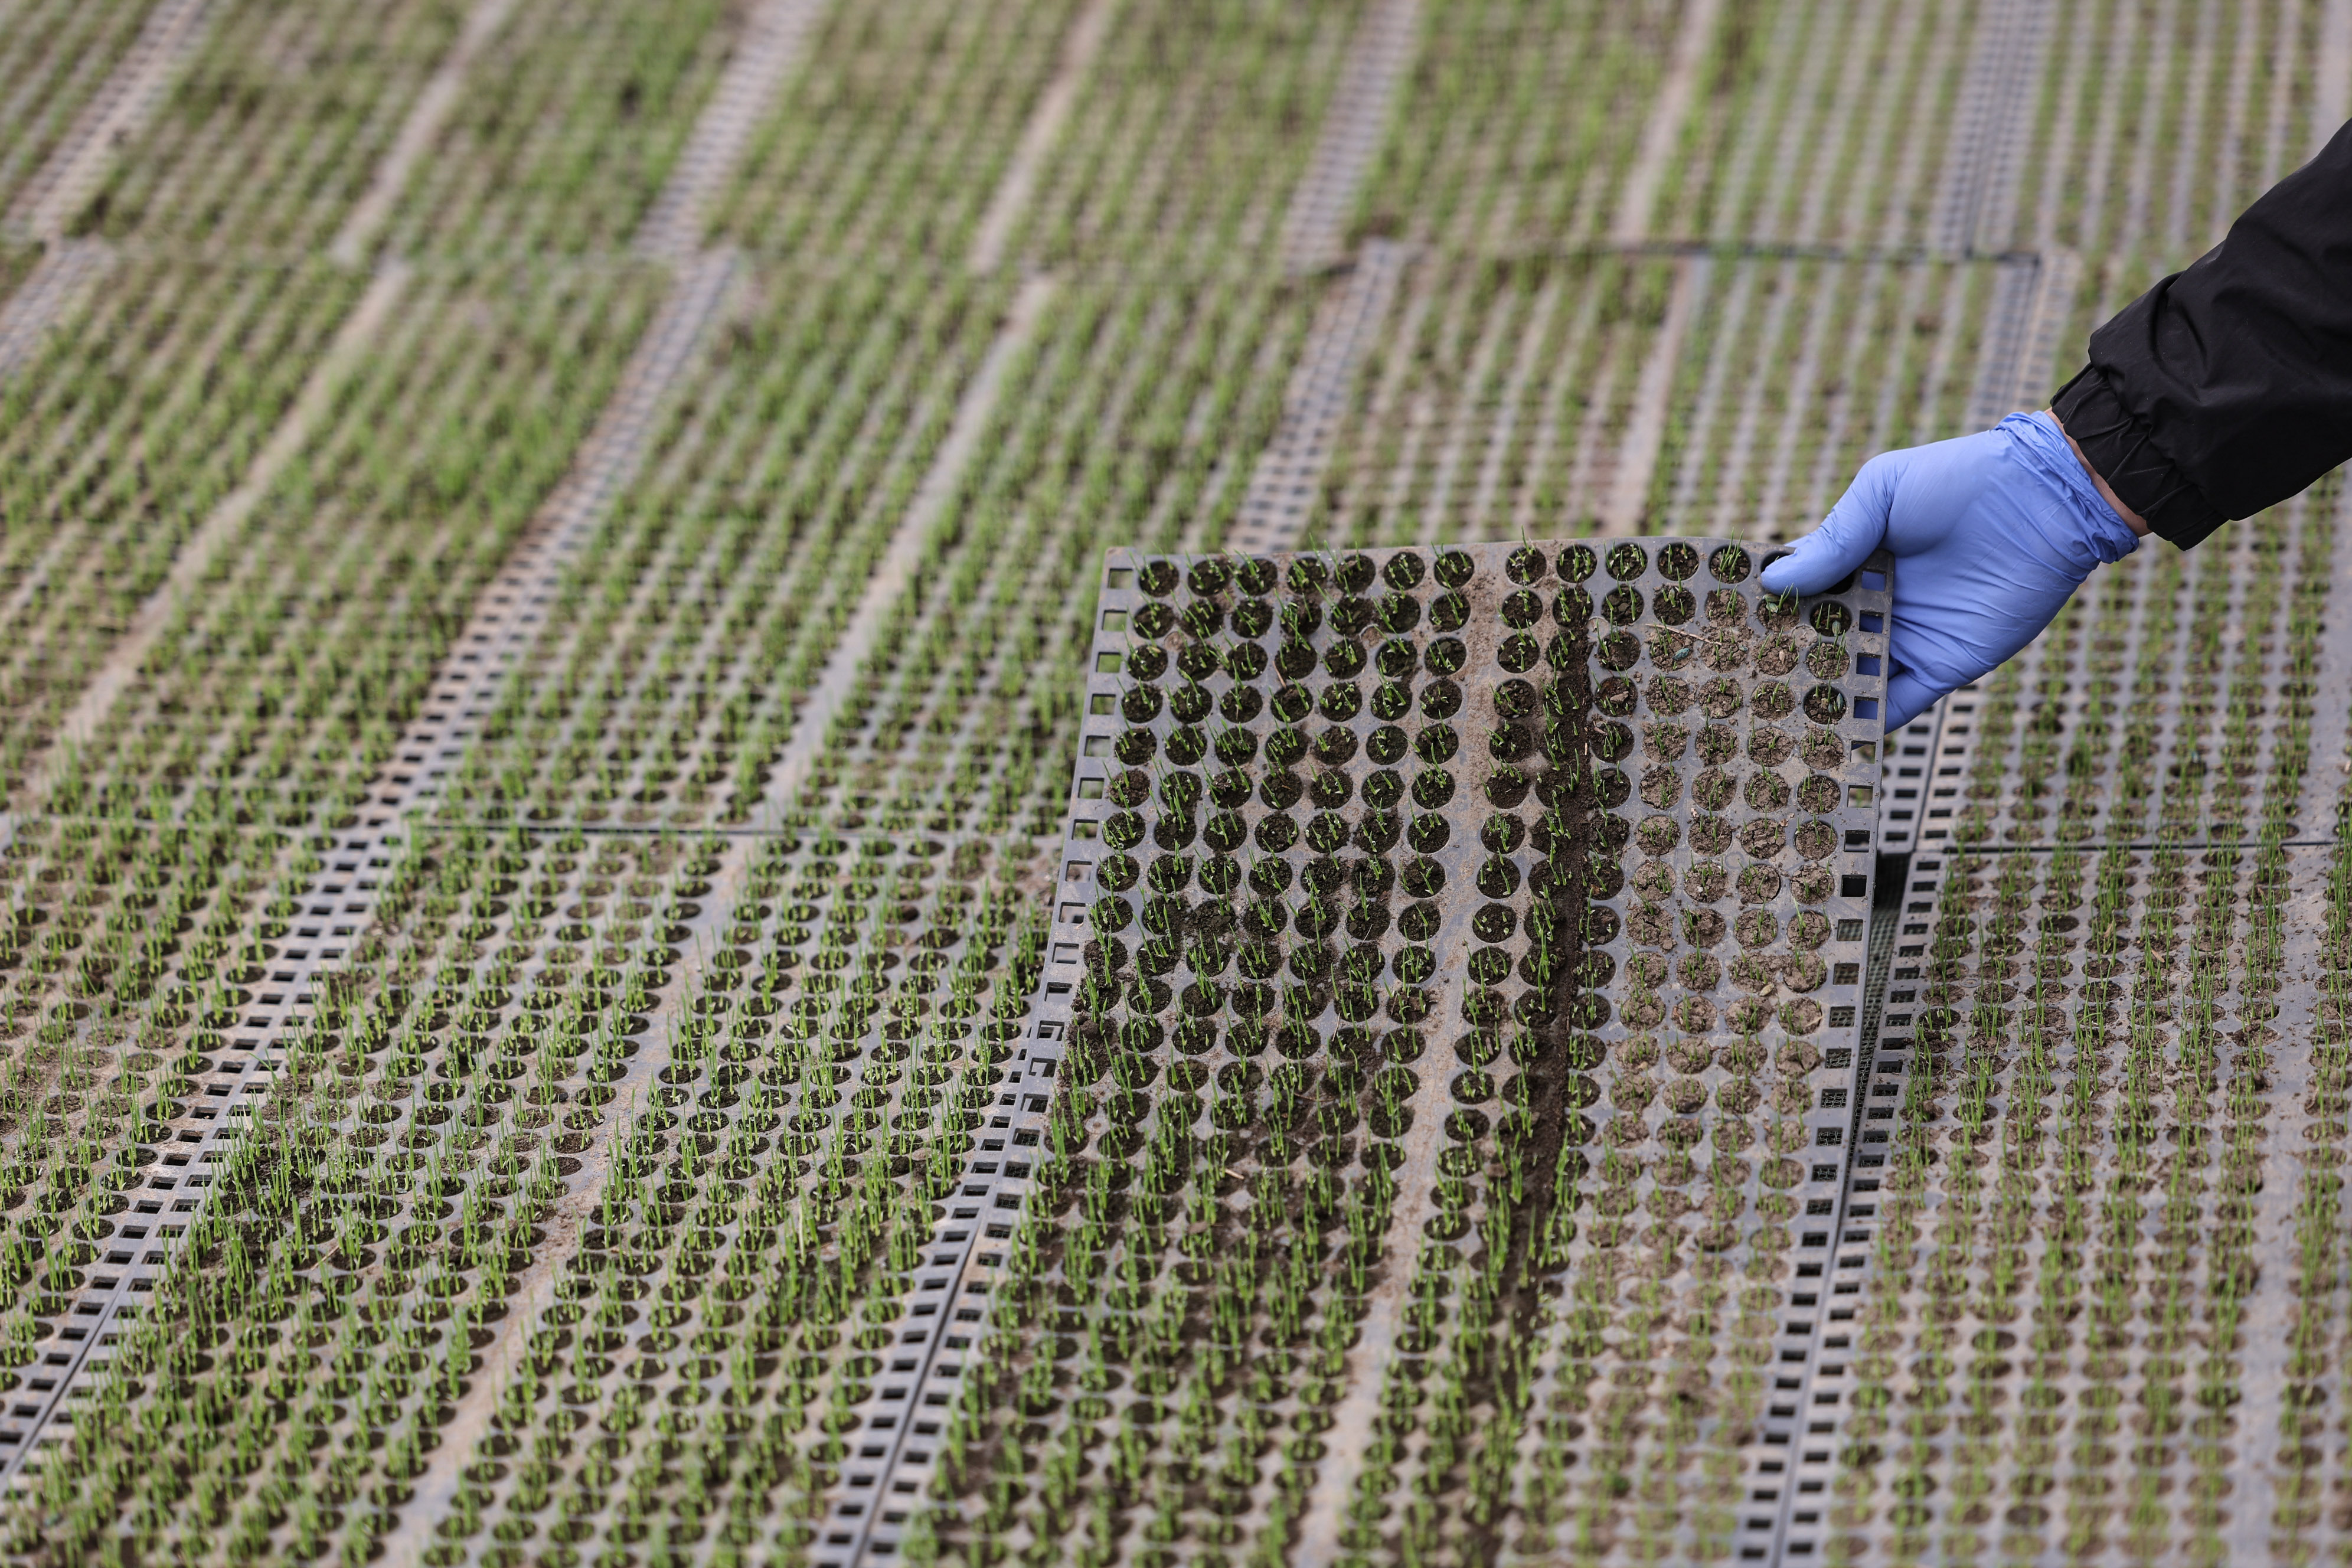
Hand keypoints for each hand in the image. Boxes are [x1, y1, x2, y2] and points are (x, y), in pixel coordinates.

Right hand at [1758, 412, 2143, 729]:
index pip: (1797, 596)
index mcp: (1853, 562)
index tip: (1718, 633)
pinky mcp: (1942, 668)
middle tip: (1729, 693)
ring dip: (1814, 703)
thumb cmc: (1960, 480)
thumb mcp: (1883, 492)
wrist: (2045, 500)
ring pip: (1848, 681)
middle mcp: (1873, 606)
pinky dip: (1867, 727)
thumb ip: (1833, 538)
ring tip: (1766, 730)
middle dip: (1778, 667)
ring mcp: (1905, 640)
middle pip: (1815, 646)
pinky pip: (1898, 706)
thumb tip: (1774, 584)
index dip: (1763, 614)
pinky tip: (1830, 743)